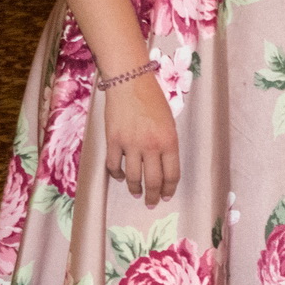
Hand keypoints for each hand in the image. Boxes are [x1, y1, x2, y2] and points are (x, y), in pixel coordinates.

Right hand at [104, 73, 180, 205]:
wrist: (129, 82)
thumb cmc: (152, 99)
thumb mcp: (169, 122)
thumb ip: (166, 144)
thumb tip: (162, 164)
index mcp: (169, 141)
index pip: (172, 174)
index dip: (169, 189)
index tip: (166, 196)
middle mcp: (151, 146)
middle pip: (153, 180)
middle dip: (152, 195)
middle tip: (151, 202)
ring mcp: (130, 145)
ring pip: (133, 177)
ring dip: (135, 188)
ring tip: (136, 193)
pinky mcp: (113, 141)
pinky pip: (114, 165)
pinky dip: (117, 174)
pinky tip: (121, 177)